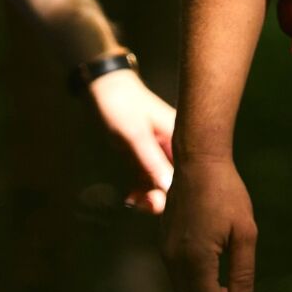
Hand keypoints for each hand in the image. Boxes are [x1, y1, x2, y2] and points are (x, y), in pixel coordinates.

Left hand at [85, 68, 175, 213]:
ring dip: (149, 196)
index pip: (190, 173)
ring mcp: (159, 153)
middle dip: (161, 198)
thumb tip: (170, 190)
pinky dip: (141, 190)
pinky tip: (130, 197)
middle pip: (177, 182)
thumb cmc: (121, 105)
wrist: (101, 87)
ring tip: (133, 200)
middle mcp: (174, 148)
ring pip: (162, 184)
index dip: (178, 193)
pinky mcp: (145, 156)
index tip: (158, 203)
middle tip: (142, 204)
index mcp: (180, 138)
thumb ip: (152, 162)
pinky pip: (149, 180)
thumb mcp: (135, 135)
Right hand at [162, 155, 257, 291]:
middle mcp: (174, 260)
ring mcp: (166, 251)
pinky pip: (180, 278)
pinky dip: (198, 290)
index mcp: (195, 259)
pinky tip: (219, 288)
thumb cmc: (227, 193)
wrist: (198, 160)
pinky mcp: (165, 243)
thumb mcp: (245, 233)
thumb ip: (243, 276)